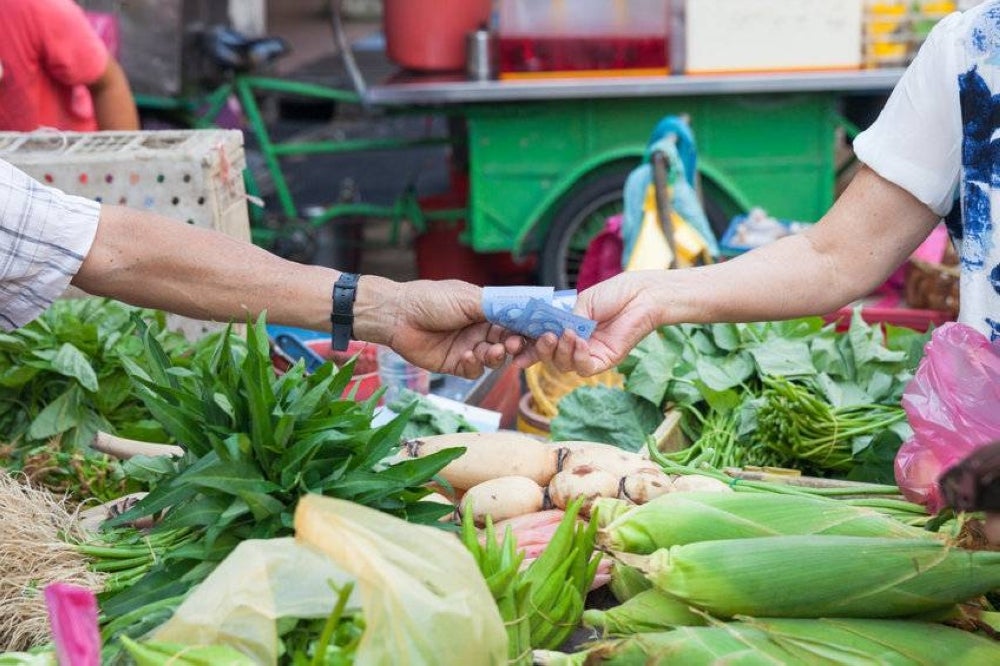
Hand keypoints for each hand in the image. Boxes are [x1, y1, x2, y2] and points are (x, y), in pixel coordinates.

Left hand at [355, 277, 524, 378]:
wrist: (398, 315)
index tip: (540, 334)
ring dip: (496, 356)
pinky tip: (467, 355)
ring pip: (495, 359)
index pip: (517, 322)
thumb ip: (498, 307)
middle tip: (514, 345)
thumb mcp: (469, 298)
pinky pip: (474, 371)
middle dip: (516, 345)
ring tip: (490, 350)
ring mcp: (469, 348)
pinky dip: (475, 365)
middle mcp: (481, 330)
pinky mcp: (456, 364)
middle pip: (510, 343)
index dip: (529, 329)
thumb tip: (528, 310)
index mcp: (487, 311)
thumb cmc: (431, 299)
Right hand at [515, 272, 662, 375]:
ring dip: (561, 351)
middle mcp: (574, 344)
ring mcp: (588, 354)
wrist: (639, 295)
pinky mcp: (604, 361)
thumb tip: (544, 333)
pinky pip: (584, 368)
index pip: (541, 342)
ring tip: (567, 334)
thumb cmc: (612, 294)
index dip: (526, 347)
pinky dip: (578, 357)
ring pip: (563, 366)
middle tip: (545, 337)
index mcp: (565, 328)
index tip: (513, 349)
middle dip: (542, 350)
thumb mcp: (578, 304)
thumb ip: (561, 321)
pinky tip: (581, 342)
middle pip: (549, 358)